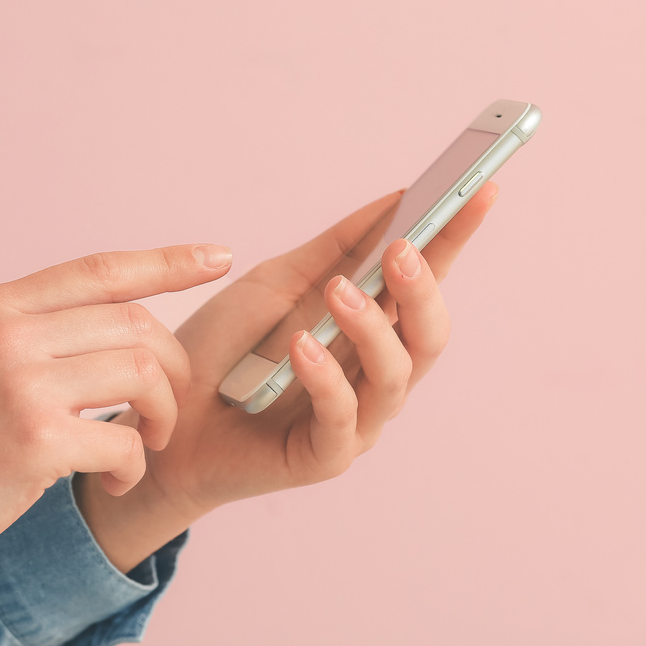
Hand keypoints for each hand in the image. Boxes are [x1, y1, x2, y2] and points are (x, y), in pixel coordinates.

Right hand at [0, 244, 232, 567]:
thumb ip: (36, 328)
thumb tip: (123, 317)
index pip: (100, 270)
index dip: (168, 261)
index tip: (219, 256)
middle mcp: (7, 331)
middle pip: (136, 325)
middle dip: (172, 370)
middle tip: (163, 411)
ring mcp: (20, 382)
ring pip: (142, 374)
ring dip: (161, 416)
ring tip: (146, 444)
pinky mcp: (35, 439)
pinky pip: (124, 441)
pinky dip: (134, 466)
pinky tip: (115, 481)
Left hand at [75, 184, 497, 571]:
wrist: (165, 419)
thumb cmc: (224, 352)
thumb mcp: (276, 284)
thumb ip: (335, 249)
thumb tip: (397, 197)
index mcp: (371, 329)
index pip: (426, 281)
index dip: (455, 238)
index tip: (480, 189)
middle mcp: (374, 374)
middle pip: (430, 334)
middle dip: (425, 289)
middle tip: (402, 249)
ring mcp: (356, 418)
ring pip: (397, 374)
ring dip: (372, 327)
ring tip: (340, 291)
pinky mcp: (324, 455)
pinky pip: (343, 417)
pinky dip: (326, 377)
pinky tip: (302, 345)